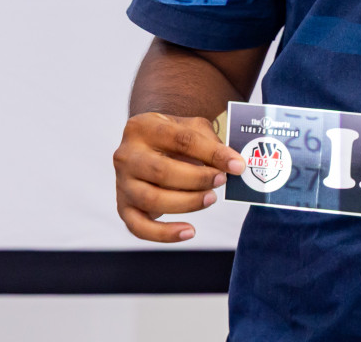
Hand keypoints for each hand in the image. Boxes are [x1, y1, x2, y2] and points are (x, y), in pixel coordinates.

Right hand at [113, 111, 244, 242]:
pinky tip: (189, 231)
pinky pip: (139, 227)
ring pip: (152, 200)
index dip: (212, 153)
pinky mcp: (123, 207)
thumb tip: (233, 165)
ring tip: (211, 198)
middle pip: (162, 171)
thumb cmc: (175, 137)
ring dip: (187, 203)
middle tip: (222, 180)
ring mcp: (122, 183)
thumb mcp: (192, 128)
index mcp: (143, 127)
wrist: (148, 144)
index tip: (237, 165)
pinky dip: (165, 234)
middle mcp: (126, 155)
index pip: (181, 140)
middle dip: (197, 179)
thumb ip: (210, 143)